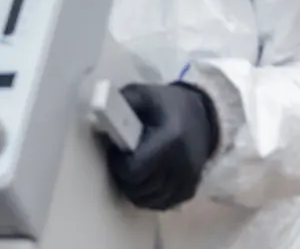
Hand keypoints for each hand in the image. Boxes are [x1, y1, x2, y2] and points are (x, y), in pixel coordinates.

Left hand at [106, 82, 219, 210]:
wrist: (200, 115)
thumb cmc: (165, 105)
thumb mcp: (144, 94)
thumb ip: (124, 101)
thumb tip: (99, 110)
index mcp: (171, 138)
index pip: (135, 169)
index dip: (119, 164)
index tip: (117, 152)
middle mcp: (182, 163)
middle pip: (141, 188)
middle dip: (125, 178)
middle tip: (123, 162)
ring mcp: (188, 179)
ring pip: (150, 200)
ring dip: (135, 190)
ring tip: (133, 171)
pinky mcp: (190, 190)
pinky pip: (162, 205)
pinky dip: (150, 197)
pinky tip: (146, 181)